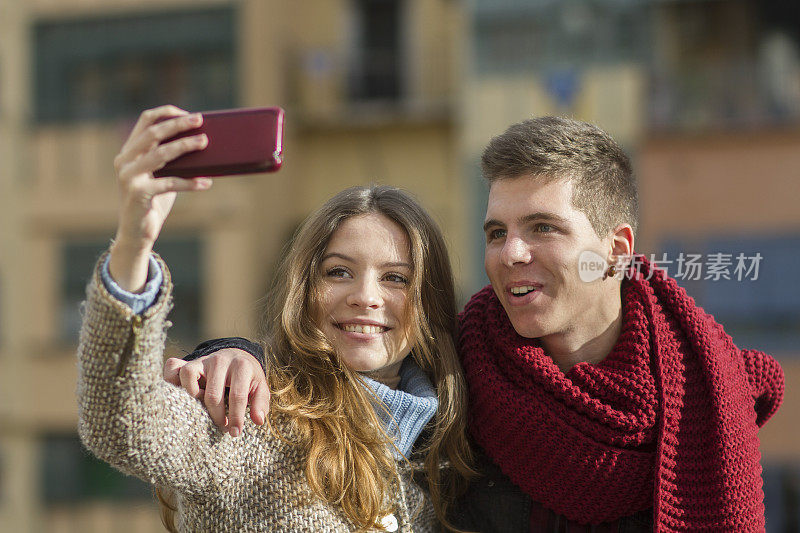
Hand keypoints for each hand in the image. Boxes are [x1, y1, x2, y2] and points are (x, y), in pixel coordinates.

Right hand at [109, 105, 211, 291]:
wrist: (137, 232)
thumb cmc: (154, 201)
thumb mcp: (163, 176)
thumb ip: (173, 160)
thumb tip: (203, 143)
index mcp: (129, 152)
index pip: (145, 121)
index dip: (167, 114)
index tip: (189, 114)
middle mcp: (125, 160)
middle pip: (153, 133)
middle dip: (178, 125)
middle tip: (200, 120)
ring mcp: (128, 176)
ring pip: (161, 154)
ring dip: (185, 146)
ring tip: (205, 142)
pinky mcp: (138, 193)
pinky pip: (169, 183)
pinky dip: (190, 183)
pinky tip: (206, 183)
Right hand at [164, 348, 269, 436]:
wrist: (237, 356)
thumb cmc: (248, 378)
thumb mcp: (260, 388)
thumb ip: (260, 403)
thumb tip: (257, 420)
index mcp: (242, 366)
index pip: (237, 396)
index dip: (236, 418)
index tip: (235, 433)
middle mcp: (220, 360)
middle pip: (212, 394)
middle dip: (216, 416)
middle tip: (221, 426)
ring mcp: (202, 360)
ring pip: (187, 375)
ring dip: (192, 397)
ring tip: (202, 408)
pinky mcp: (188, 362)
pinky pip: (172, 367)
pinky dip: (171, 381)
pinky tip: (181, 396)